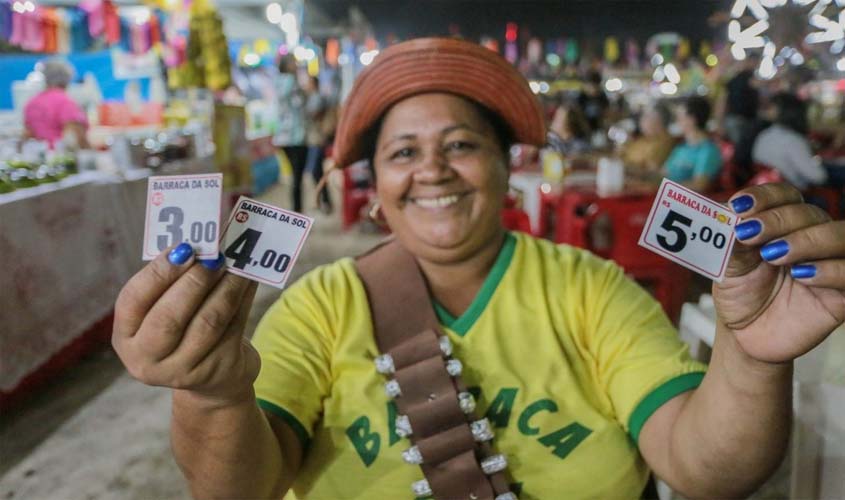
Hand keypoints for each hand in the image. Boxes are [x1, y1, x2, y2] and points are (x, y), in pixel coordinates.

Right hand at [112, 243, 259, 404]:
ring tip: (237, 264)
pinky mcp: (217, 372)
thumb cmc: (185, 332)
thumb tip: (201, 242)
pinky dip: (243, 300)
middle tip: (213, 256)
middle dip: (194, 281)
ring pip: (207, 323)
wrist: (214, 381)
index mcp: (126, 337)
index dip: (158, 273)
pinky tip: (249, 281)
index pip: (133, 300)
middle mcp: (146, 360)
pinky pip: (232, 329)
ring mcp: (181, 372)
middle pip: (169, 318)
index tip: (183, 248)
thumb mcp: (168, 311)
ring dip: (225, 288)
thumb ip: (175, 282)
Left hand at [713, 183, 844, 362]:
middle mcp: (812, 237)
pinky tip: (802, 274)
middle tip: (749, 233)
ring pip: (839, 236)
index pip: (786, 196)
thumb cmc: (740, 293)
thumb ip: (733, 241)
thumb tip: (734, 216)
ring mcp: (830, 263)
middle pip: (810, 213)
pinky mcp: (841, 295)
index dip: (765, 196)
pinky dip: (829, 270)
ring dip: (806, 240)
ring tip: (774, 254)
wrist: (745, 335)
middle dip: (778, 220)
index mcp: (784, 224)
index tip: (738, 206)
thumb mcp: (729, 265)